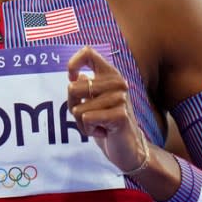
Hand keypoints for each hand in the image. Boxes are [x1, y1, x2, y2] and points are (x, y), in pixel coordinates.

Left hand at [66, 46, 147, 173]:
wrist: (129, 148)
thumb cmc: (107, 123)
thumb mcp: (95, 101)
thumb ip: (86, 86)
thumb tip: (76, 76)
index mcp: (110, 74)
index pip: (88, 52)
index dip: (73, 63)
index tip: (72, 78)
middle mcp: (117, 82)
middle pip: (72, 88)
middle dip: (73, 107)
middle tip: (88, 116)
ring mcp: (120, 98)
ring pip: (77, 108)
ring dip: (82, 123)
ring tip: (98, 125)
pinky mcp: (120, 115)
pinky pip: (86, 119)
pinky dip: (89, 130)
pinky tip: (104, 132)